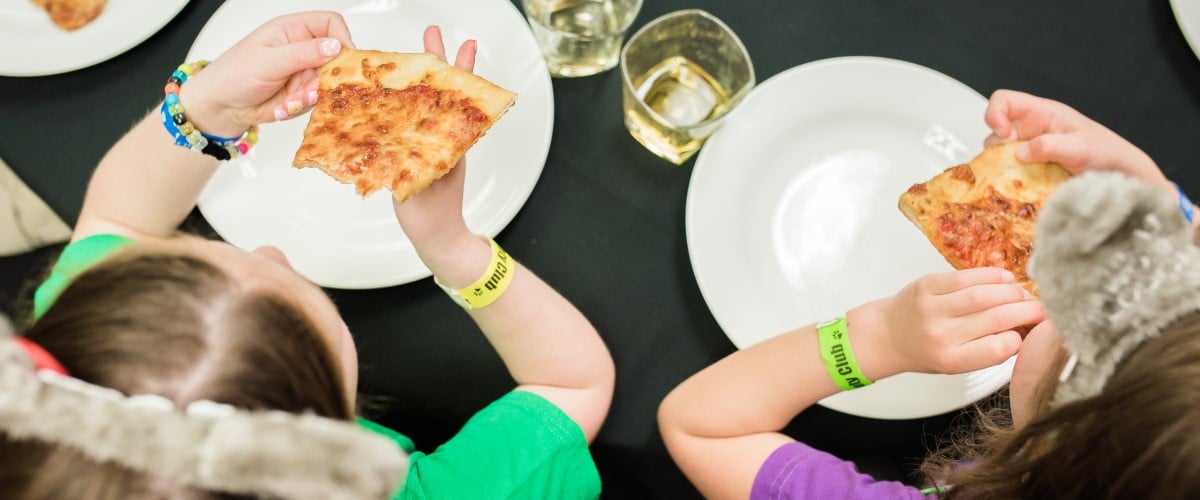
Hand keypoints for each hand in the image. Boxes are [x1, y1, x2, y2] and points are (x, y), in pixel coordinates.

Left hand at [177, 11, 354, 136]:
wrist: (220, 105)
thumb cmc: (233, 73)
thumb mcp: (268, 60)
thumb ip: (303, 53)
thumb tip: (335, 46)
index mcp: (293, 30)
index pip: (331, 24)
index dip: (342, 39)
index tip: (344, 59)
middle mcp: (302, 49)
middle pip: (336, 58)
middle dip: (325, 78)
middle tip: (311, 90)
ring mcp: (304, 72)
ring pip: (328, 83)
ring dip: (311, 96)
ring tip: (291, 101)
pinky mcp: (303, 93)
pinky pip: (317, 101)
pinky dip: (302, 107)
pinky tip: (284, 107)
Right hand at [393, 26, 477, 255]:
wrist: (435, 237)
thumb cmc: (434, 214)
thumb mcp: (429, 186)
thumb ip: (419, 165)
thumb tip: (410, 144)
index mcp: (449, 142)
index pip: (455, 98)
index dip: (459, 71)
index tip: (464, 46)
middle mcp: (439, 137)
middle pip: (439, 92)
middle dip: (437, 61)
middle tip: (433, 31)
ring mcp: (425, 144)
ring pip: (422, 104)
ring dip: (417, 79)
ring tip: (415, 49)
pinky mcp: (410, 153)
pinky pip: (405, 123)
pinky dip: (398, 104)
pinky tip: (388, 92)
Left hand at [849, 268, 1044, 376]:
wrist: (887, 335)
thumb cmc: (927, 351)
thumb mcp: (958, 361)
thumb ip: (990, 349)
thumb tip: (1030, 329)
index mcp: (952, 360)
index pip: (997, 350)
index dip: (1021, 338)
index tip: (1029, 332)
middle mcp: (941, 336)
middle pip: (995, 319)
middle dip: (1026, 311)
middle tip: (1042, 308)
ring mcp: (932, 309)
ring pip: (983, 295)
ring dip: (1012, 293)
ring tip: (1024, 295)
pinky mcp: (926, 286)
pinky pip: (965, 277)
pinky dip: (991, 276)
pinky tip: (1005, 279)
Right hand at [983, 89, 1169, 190]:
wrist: (1120, 176)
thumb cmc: (1106, 153)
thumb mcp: (1080, 146)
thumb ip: (1049, 146)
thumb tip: (1021, 152)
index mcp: (1042, 113)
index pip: (1004, 101)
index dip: (994, 114)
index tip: (1003, 135)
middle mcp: (1031, 130)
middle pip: (995, 134)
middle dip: (998, 151)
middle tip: (1015, 165)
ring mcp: (1029, 152)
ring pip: (999, 157)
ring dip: (1004, 169)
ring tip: (1023, 179)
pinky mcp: (1029, 171)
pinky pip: (1008, 174)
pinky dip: (1009, 182)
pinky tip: (1023, 188)